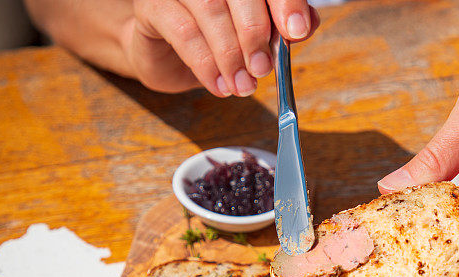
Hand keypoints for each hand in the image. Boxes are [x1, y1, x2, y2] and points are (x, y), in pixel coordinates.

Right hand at [121, 0, 318, 95]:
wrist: (165, 57)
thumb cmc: (213, 44)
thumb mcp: (253, 39)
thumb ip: (281, 29)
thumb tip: (306, 25)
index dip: (285, 2)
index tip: (296, 31)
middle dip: (255, 33)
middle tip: (263, 68)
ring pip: (210, 10)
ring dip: (230, 54)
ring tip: (242, 86)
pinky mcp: (152, 6)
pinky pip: (184, 32)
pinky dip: (206, 64)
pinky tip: (219, 85)